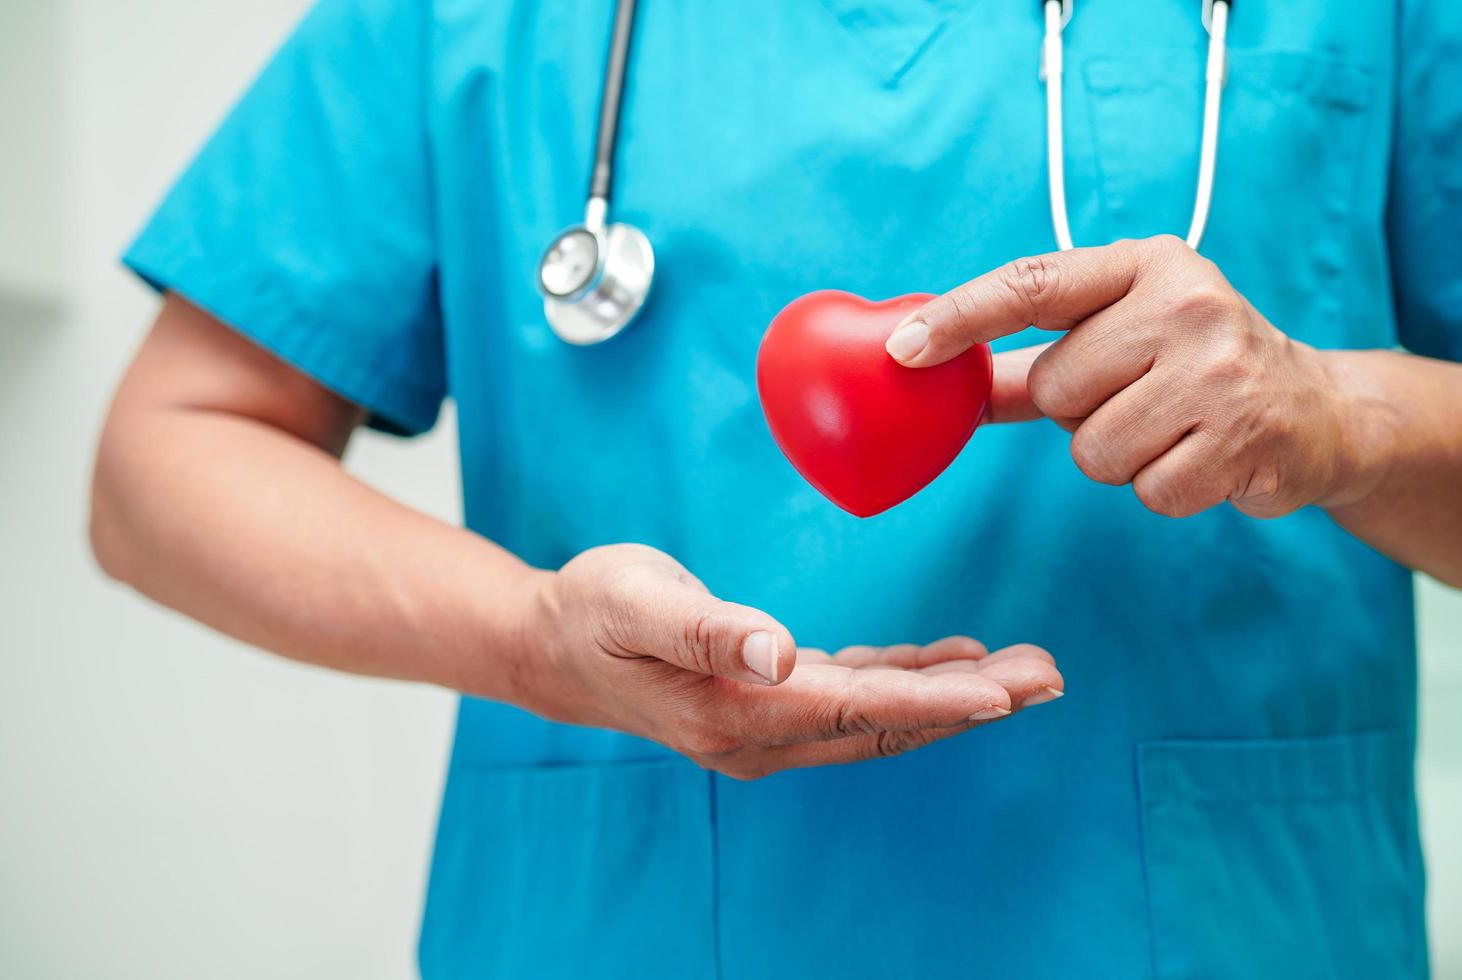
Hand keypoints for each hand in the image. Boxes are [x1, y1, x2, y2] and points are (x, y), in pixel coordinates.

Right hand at [513, 544, 1062, 779]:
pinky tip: (952, 662)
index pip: (857, 709)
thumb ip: (708, 630)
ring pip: (883, 715)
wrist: (555, 644)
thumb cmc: (593, 612)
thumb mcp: (638, 604)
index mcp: (738, 712)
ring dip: (955, 694)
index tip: (1002, 693)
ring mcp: (770, 726)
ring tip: (1025, 672)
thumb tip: (777, 652)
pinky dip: (911, 681)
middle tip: (1048, 678)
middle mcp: (763, 734)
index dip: (933, 700)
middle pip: (888, 722)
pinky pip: (859, 700)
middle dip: (973, 704)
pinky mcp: (773, 704)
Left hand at [886, 235, 1385, 517]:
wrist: (1318, 410)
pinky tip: (1201, 458)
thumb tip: (936, 382)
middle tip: (1139, 397)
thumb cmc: (1192, 369)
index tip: (901, 349)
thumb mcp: (1119, 340)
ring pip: (1093, 449)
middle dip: (1079, 411)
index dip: (960, 317)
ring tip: (1172, 429)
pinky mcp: (1244, 436)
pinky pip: (1145, 491)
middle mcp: (1187, 303)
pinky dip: (1163, 488)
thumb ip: (1027, 364)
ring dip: (1120, 456)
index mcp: (1144, 265)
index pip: (1032, 285)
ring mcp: (1221, 368)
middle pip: (1054, 389)